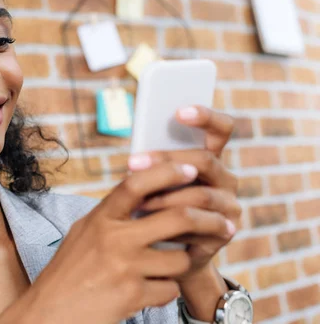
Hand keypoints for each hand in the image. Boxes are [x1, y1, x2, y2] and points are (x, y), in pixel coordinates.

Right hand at [0, 162, 231, 323]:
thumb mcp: (84, 234)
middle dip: (207, 219)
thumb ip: (111, 215)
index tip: (191, 169)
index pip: (137, 184)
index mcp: (100, 218)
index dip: (168, 172)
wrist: (49, 313)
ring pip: (179, 259)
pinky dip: (165, 290)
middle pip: (175, 217)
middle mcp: (113, 238)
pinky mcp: (132, 295)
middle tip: (224, 222)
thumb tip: (141, 194)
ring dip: (181, 263)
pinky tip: (150, 290)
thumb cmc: (67, 272)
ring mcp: (124, 267)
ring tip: (170, 266)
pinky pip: (169, 289)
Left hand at [128, 106, 238, 274]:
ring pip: (201, 194)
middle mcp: (225, 178)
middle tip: (131, 163)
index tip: (179, 111)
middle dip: (165, 160)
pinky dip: (174, 225)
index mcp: (209, 157)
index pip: (221, 129)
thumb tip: (135, 155)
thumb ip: (152, 164)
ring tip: (137, 202)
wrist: (162, 250)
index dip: (205, 117)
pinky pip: (202, 225)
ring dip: (165, 197)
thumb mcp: (151, 181)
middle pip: (205, 160)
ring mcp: (229, 205)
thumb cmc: (152, 205)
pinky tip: (152, 226)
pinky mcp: (225, 231)